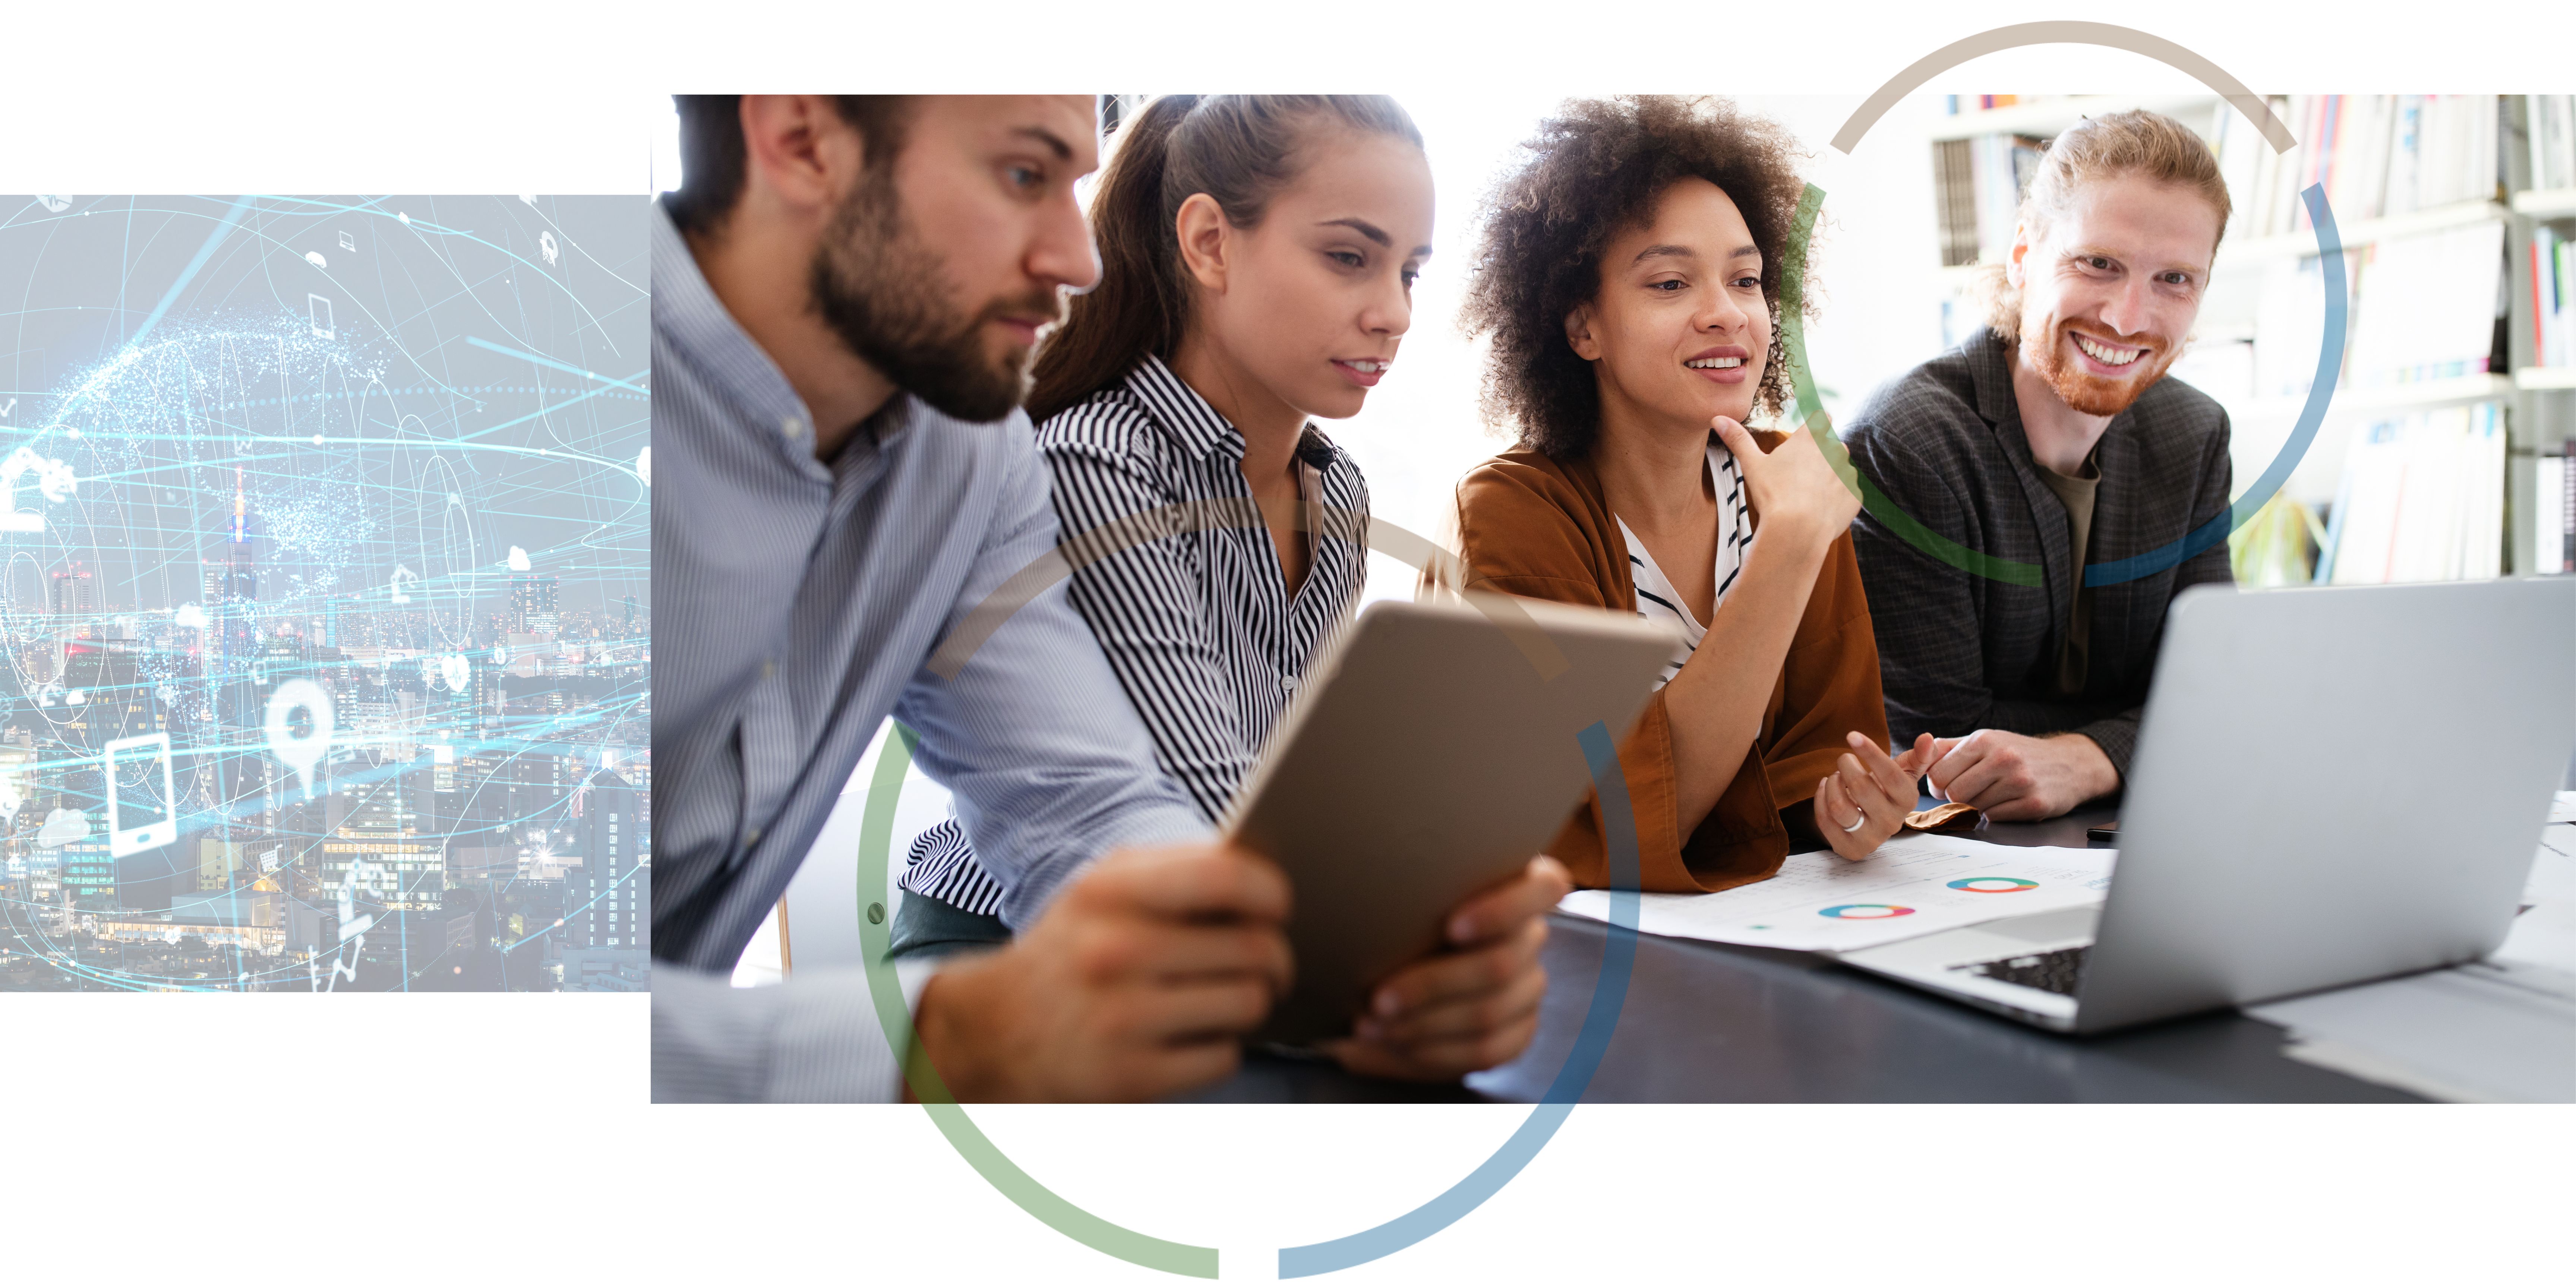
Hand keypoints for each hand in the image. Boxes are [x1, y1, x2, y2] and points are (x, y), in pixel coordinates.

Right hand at [908, 842, 1290, 1101]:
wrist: (996, 1030)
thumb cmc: (1072, 950)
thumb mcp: (1104, 891)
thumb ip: (1177, 871)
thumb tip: (1268, 875)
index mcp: (1110, 892)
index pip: (1224, 877)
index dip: (1271, 891)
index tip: (1279, 906)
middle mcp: (1115, 951)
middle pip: (1254, 948)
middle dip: (1275, 957)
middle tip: (1268, 963)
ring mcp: (1122, 1018)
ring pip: (1249, 1002)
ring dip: (1251, 1001)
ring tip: (1229, 997)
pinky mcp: (1131, 1076)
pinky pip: (1224, 1056)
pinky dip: (1222, 1046)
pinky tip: (1195, 1035)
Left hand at [1320, 856, 1571, 1080]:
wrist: (1400, 977)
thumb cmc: (1398, 922)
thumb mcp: (1403, 900)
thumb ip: (1410, 893)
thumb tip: (1372, 900)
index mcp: (1519, 885)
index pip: (1544, 888)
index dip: (1502, 911)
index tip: (1451, 928)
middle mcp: (1531, 935)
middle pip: (1501, 963)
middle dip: (1432, 985)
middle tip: (1378, 999)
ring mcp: (1530, 986)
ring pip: (1490, 1011)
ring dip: (1424, 1023)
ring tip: (1373, 1025)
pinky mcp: (1520, 1030)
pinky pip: (1487, 1050)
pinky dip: (1436, 1050)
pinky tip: (1398, 1044)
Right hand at [1711, 415, 1860, 553]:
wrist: (1799, 530)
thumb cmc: (1774, 494)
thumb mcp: (1752, 465)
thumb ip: (1739, 440)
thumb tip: (1718, 418)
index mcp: (1811, 438)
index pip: (1822, 418)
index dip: (1816, 425)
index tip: (1808, 436)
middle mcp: (1835, 450)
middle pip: (1832, 445)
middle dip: (1822, 457)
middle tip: (1800, 476)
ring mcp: (1848, 473)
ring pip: (1841, 469)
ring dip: (1831, 478)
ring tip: (1809, 496)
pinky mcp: (1855, 496)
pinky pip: (1848, 494)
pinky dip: (1838, 500)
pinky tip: (1820, 510)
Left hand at [1814, 731, 1938, 860]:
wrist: (1871, 821)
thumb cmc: (1887, 790)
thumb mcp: (1905, 773)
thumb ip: (1917, 756)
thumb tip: (1927, 737)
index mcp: (1907, 801)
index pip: (1891, 775)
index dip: (1871, 753)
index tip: (1852, 735)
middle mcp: (1892, 823)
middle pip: (1861, 788)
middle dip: (1846, 766)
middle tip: (1844, 759)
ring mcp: (1870, 839)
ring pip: (1839, 807)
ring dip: (1832, 784)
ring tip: (1835, 777)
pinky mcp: (1848, 849)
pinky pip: (1825, 821)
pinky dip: (1820, 798)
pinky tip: (1825, 789)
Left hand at [1925, 729, 2118, 821]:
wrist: (2071, 764)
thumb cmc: (2020, 752)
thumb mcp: (1986, 739)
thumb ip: (1949, 747)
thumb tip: (1917, 752)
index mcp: (1983, 740)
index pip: (1938, 773)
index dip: (1939, 784)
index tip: (1949, 784)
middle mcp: (2002, 758)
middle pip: (1953, 793)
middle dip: (1957, 797)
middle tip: (1973, 792)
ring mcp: (2020, 781)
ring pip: (1974, 807)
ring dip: (1980, 805)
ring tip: (1996, 793)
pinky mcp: (2034, 804)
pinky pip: (1996, 818)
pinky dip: (1998, 814)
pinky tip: (2011, 801)